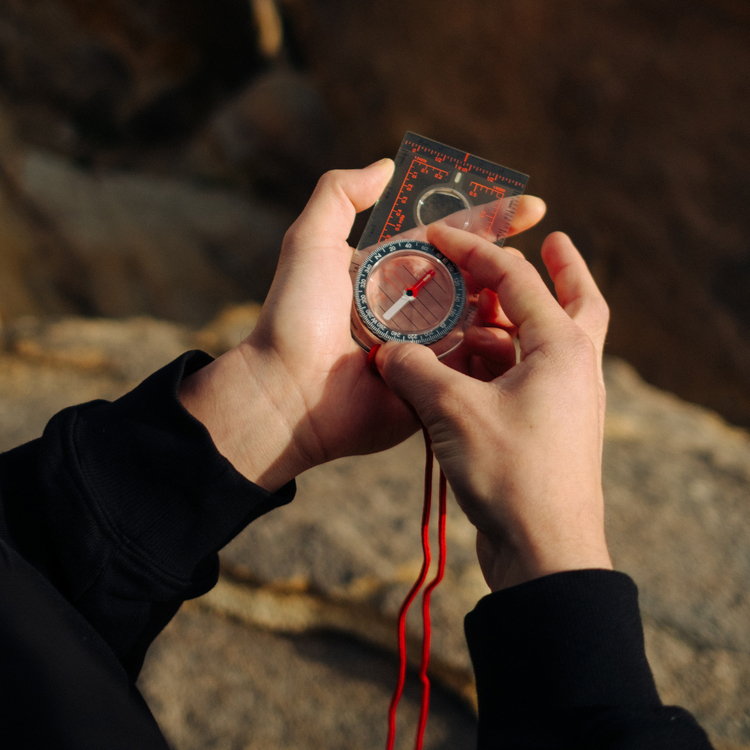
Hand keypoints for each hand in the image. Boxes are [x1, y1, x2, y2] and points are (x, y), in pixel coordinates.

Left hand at [180, 162, 545, 490]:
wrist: (286, 394)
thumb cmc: (296, 318)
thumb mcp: (310, 243)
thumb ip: (339, 195)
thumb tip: (385, 165)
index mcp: (392, 272)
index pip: (452, 239)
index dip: (491, 221)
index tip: (535, 208)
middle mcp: (414, 308)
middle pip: (475, 279)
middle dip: (508, 266)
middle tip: (531, 263)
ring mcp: (428, 348)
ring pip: (483, 320)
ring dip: (509, 306)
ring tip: (530, 297)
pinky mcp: (434, 386)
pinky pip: (476, 366)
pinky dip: (496, 350)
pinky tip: (520, 336)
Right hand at [375, 225, 611, 590]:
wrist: (544, 552)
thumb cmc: (509, 474)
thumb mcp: (452, 411)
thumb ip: (415, 369)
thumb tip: (388, 350)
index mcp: (561, 347)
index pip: (518, 278)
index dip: (475, 250)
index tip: (442, 234)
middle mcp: (574, 367)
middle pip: (578, 300)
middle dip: (562, 267)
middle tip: (551, 238)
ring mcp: (567, 400)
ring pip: (550, 342)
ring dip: (517, 321)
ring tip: (479, 311)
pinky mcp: (550, 428)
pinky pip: (529, 377)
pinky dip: (502, 362)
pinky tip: (469, 365)